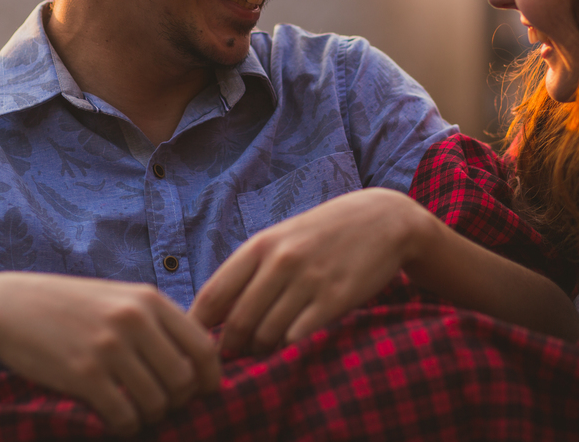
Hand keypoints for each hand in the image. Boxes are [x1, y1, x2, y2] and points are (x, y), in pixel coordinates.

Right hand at [0, 273, 220, 435]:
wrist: (9, 305)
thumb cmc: (70, 306)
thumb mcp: (120, 299)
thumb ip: (155, 322)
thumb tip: (195, 363)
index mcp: (149, 300)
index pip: (203, 347)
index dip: (210, 379)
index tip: (202, 394)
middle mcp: (135, 319)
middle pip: (184, 380)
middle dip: (177, 402)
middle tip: (159, 405)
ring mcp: (110, 346)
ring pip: (157, 402)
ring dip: (150, 416)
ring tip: (134, 412)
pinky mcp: (84, 374)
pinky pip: (124, 416)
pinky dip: (125, 426)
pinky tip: (114, 420)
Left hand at [189, 188, 434, 355]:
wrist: (382, 220)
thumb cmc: (323, 234)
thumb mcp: (281, 239)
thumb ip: (250, 270)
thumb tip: (212, 313)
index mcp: (260, 245)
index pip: (214, 294)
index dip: (199, 326)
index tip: (196, 344)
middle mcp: (281, 261)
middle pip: (238, 322)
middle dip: (232, 348)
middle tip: (234, 358)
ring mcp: (309, 280)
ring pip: (267, 334)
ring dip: (262, 351)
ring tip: (265, 351)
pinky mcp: (336, 299)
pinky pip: (299, 337)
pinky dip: (290, 348)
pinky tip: (293, 345)